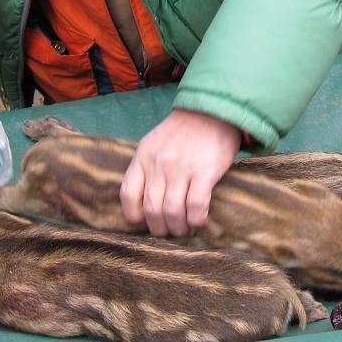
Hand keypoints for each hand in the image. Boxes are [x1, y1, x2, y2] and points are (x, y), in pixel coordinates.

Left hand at [120, 109, 241, 236]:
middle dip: (160, 228)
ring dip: (179, 228)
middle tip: (170, 231)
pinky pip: (196, 206)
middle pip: (151, 209)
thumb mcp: (155, 143)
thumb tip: (147, 199)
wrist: (213, 110)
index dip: (135, 216)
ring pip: (172, 212)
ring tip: (186, 229)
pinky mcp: (204, 172)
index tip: (146, 222)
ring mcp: (181, 168)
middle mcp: (158, 164)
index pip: (128, 195)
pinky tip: (200, 221)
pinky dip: (197, 220)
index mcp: (143, 157)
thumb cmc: (184, 130)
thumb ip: (148, 166)